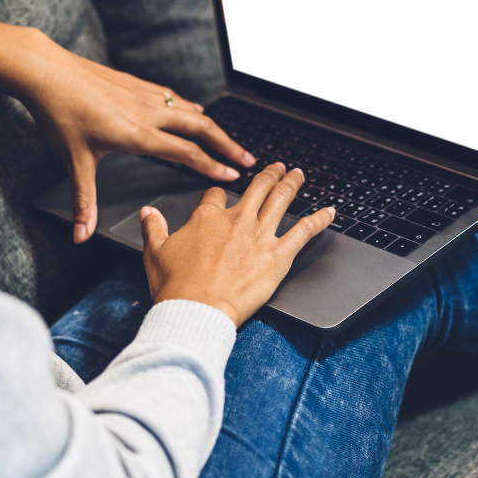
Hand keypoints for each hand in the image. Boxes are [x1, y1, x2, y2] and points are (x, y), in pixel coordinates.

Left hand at [0, 6, 256, 243]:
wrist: (46, 70)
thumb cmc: (59, 114)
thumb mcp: (73, 162)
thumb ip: (83, 201)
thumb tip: (81, 235)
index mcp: (138, 135)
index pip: (186, 153)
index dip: (212, 166)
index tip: (233, 175)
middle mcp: (148, 113)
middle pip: (201, 128)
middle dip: (227, 145)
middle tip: (247, 158)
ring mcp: (144, 95)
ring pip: (190, 110)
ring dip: (212, 126)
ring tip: (227, 139)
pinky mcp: (136, 83)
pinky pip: (172, 97)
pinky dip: (188, 106)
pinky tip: (192, 108)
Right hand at [140, 164, 335, 326]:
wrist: (197, 310)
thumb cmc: (176, 288)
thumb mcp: (155, 253)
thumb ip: (153, 228)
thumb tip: (148, 213)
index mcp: (206, 218)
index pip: (216, 195)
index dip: (220, 194)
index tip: (222, 196)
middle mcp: (236, 220)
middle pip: (257, 188)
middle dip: (269, 175)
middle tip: (278, 168)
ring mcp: (259, 235)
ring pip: (281, 200)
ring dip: (292, 184)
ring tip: (298, 174)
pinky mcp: (278, 255)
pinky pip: (304, 231)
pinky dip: (319, 220)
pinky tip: (329, 211)